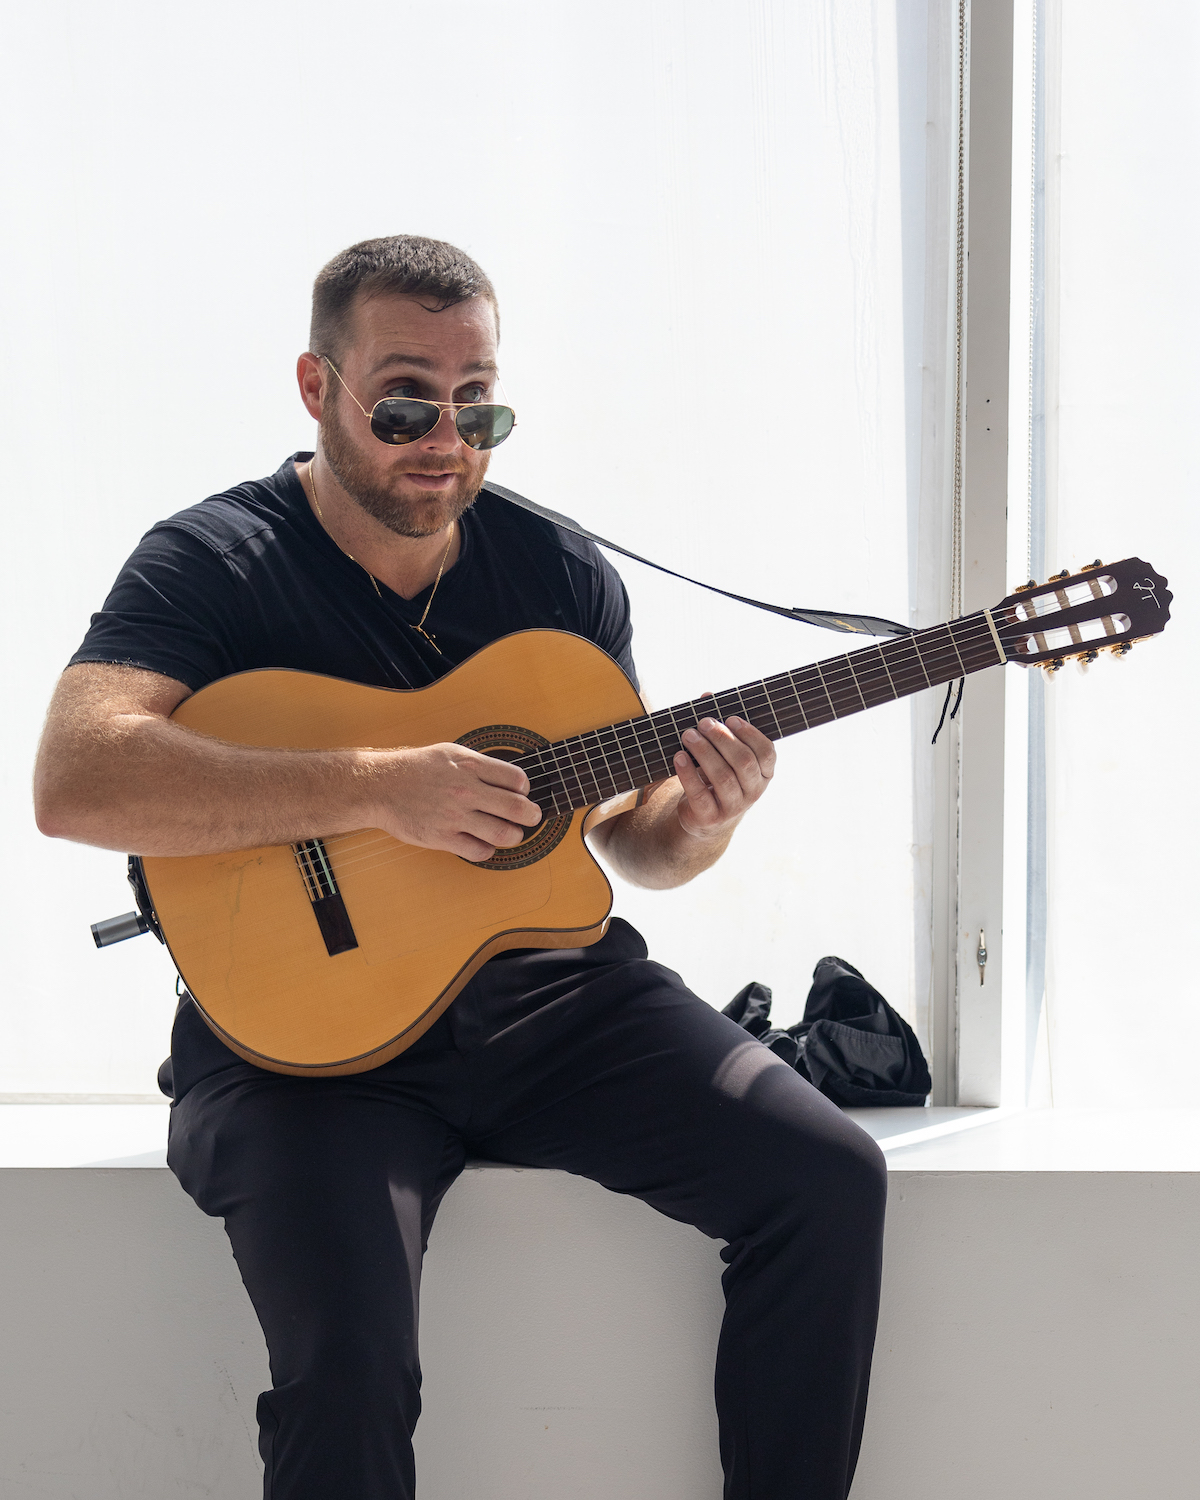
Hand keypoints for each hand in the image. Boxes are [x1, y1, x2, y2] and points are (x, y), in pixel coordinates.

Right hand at [368, 743, 541, 861]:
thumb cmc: (416, 768)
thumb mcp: (450, 753)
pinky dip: (488, 850)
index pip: (517, 780)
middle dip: (532, 815)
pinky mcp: (442, 838)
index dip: (524, 789)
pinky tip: (484, 842)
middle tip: (532, 817)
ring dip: (514, 836)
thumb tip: (511, 781)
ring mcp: (454, 816)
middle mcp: (465, 790)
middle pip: (517, 808)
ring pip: (504, 834)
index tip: (521, 793)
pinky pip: (479, 851)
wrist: (380, 786)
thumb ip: (480, 765)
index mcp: (469, 765)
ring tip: (512, 833)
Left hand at [672, 716, 775, 839]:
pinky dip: (688, 774)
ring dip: (704, 752)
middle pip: (743, 762)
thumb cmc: (717, 775)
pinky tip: (679, 757)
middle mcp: (753, 791)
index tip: (731, 718)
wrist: (704, 816)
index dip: (750, 734)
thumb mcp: (722, 753)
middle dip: (722, 739)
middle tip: (703, 723)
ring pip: (723, 777)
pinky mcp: (711, 817)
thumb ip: (719, 724)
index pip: (766, 752)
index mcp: (764, 774)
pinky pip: (700, 794)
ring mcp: (733, 807)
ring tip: (688, 735)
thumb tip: (707, 695)